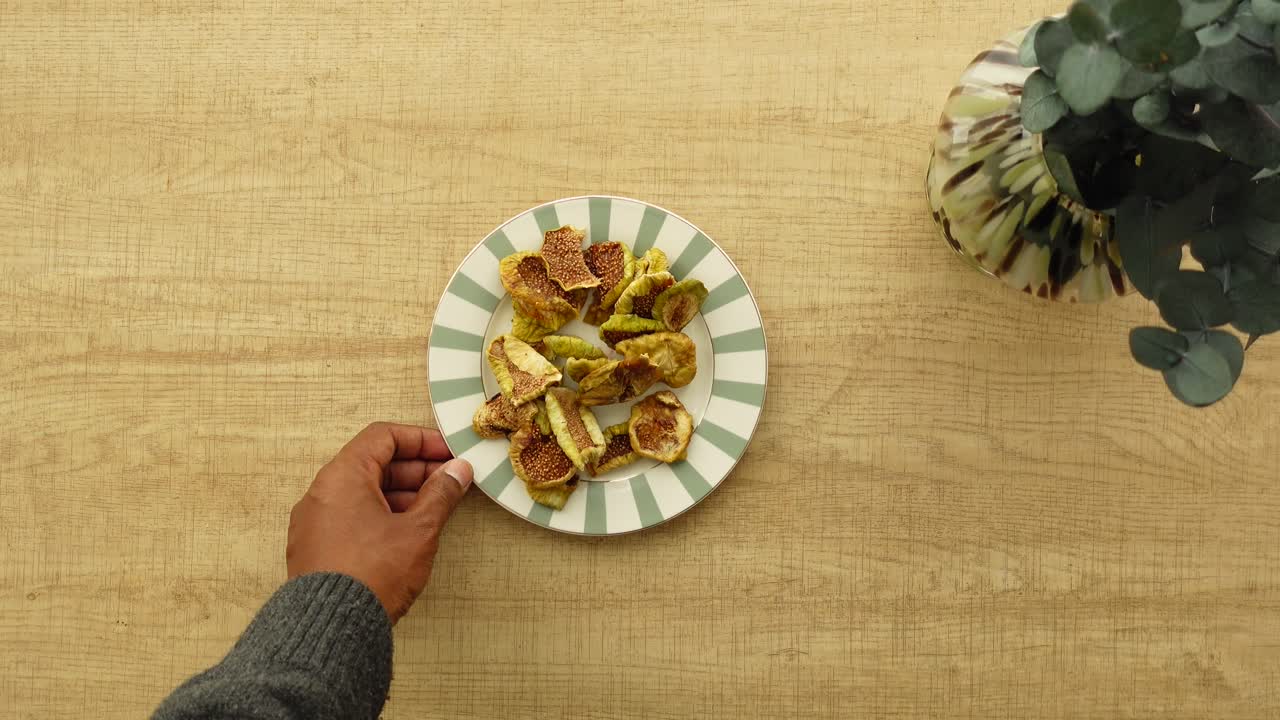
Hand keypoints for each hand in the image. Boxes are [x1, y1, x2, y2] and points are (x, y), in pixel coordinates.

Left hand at [287, 422, 472, 622]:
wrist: (331, 630)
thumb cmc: (372, 575)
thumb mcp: (418, 530)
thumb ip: (441, 494)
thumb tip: (457, 471)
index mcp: (342, 476)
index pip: (383, 437)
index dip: (421, 440)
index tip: (448, 454)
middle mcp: (321, 493)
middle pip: (373, 464)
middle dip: (416, 470)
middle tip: (450, 482)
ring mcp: (314, 522)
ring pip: (363, 492)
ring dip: (401, 494)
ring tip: (434, 510)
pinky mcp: (315, 548)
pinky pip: (351, 516)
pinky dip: (380, 515)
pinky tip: (407, 533)